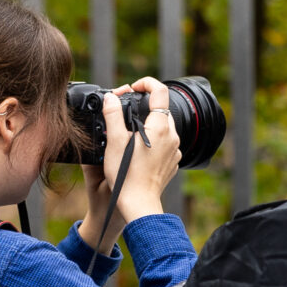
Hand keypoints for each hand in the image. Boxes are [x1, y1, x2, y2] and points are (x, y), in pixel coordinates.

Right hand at [83, 78, 184, 249]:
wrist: (138, 203)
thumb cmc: (126, 175)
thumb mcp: (114, 141)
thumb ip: (113, 115)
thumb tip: (112, 98)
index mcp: (159, 127)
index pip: (160, 92)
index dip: (146, 83)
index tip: (133, 87)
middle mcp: (172, 137)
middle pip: (161, 109)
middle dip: (143, 104)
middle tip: (124, 109)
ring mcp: (175, 150)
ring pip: (163, 126)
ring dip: (147, 122)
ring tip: (128, 131)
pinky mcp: (172, 161)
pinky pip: (165, 142)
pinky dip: (153, 138)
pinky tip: (137, 148)